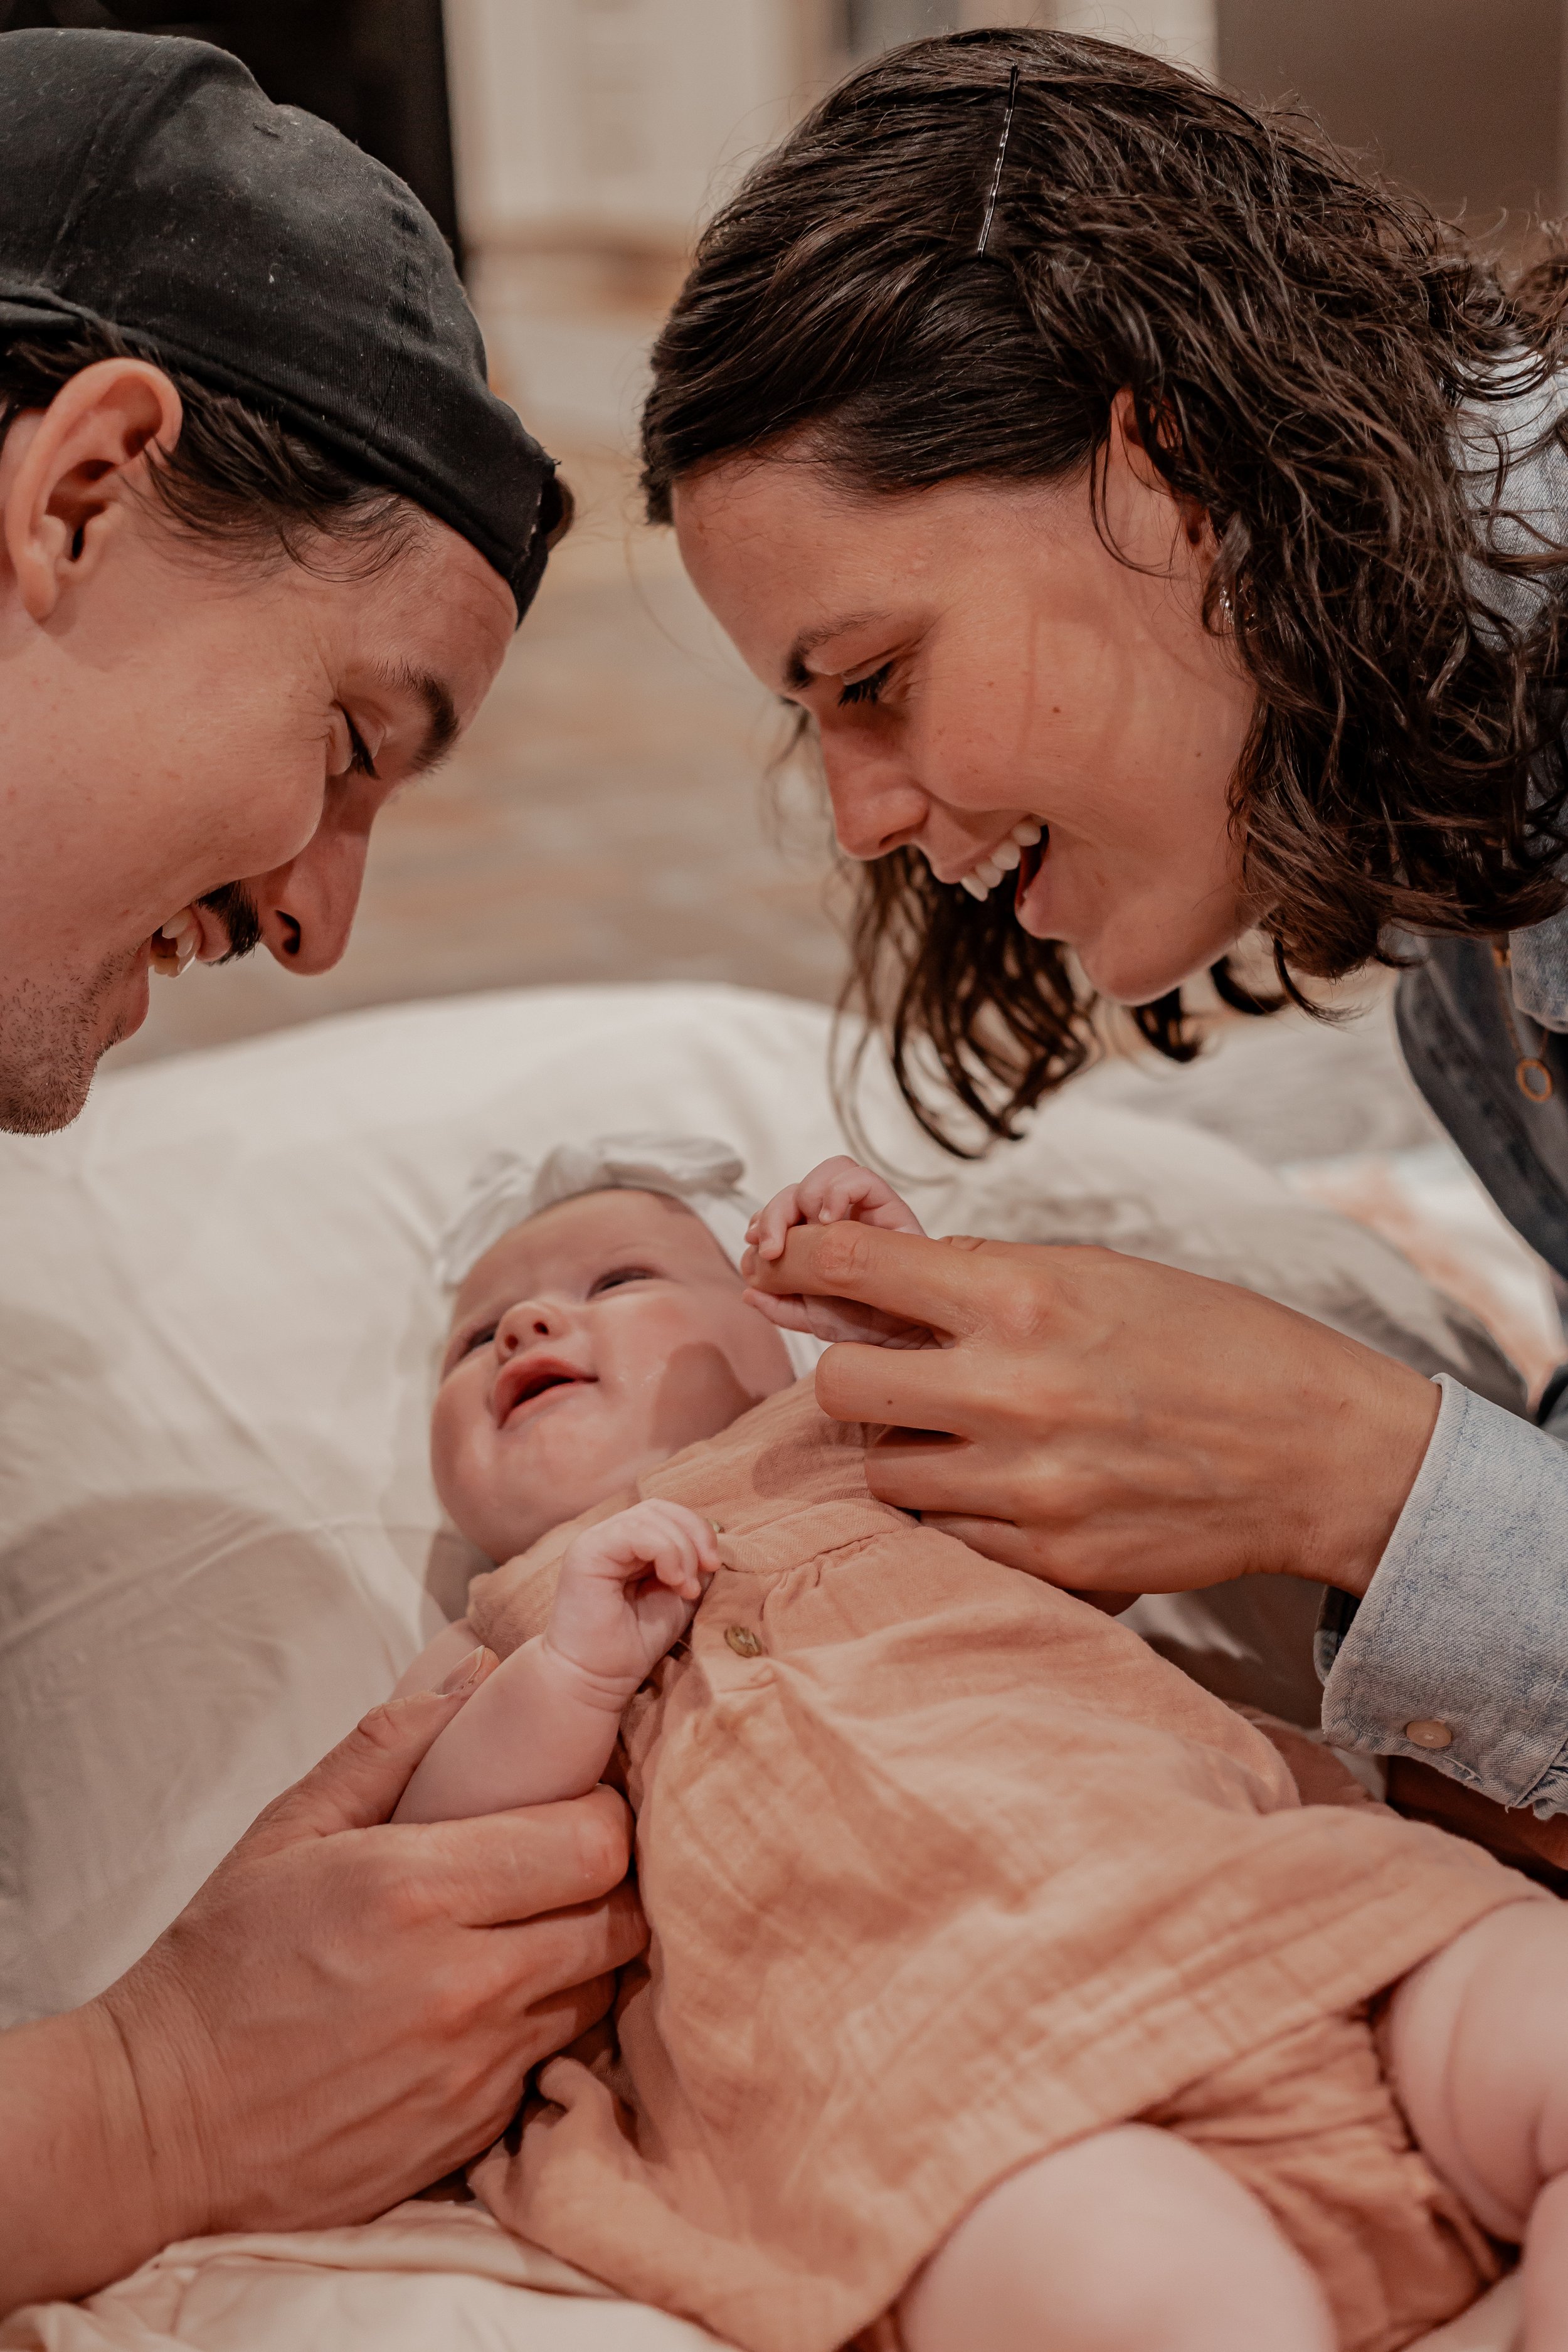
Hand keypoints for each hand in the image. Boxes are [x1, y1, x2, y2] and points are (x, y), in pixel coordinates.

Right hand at [0, 1679, 645, 2307]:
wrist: (160, 2120)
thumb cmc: (222, 1961)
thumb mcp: (289, 1829)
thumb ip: (392, 1744)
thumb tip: (480, 1673)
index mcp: (418, 1889)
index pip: (595, 1842)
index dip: (602, 1815)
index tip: (576, 1805)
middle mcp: (463, 1983)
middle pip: (620, 1921)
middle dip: (608, 1887)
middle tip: (563, 1870)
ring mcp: (473, 2069)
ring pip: (596, 1994)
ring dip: (577, 1960)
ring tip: (523, 1935)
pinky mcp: (470, 2134)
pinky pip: (549, 2063)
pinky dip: (535, 2029)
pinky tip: (481, 2010)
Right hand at [545, 1499, 719, 1702]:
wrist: (595, 1680)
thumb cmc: (633, 1644)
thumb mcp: (676, 1598)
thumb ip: (691, 1567)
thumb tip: (710, 1547)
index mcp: (627, 1545)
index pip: (665, 1514)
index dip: (696, 1530)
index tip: (713, 1566)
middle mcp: (608, 1537)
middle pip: (659, 1508)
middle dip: (694, 1533)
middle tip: (707, 1569)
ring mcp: (595, 1541)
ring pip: (649, 1516)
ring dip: (681, 1549)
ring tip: (685, 1587)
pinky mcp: (586, 1552)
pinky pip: (634, 1532)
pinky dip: (664, 1551)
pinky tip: (671, 1580)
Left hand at [742, 1154, 932, 1347]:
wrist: (915, 1341)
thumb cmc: (872, 1331)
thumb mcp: (815, 1320)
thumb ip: (781, 1305)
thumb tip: (748, 1288)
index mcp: (822, 1243)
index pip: (787, 1210)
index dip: (765, 1219)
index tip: (754, 1245)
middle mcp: (845, 1222)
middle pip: (802, 1188)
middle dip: (776, 1211)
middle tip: (769, 1247)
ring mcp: (870, 1214)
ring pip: (831, 1172)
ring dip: (807, 1195)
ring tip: (809, 1232)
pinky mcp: (894, 1212)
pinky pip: (863, 1180)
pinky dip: (839, 1190)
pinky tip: (830, 1219)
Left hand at [746, 1223, 1439, 1597]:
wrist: (1319, 1451)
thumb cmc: (1213, 1343)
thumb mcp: (1099, 1273)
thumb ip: (982, 1278)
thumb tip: (869, 1282)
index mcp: (1022, 1295)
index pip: (851, 1266)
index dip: (800, 1260)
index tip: (786, 1267)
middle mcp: (1010, 1391)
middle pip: (836, 1387)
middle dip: (856, 1376)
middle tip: (900, 1375)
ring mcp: (1025, 1485)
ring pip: (883, 1473)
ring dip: (907, 1450)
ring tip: (971, 1433)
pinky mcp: (1048, 1557)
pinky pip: (946, 1534)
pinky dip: (959, 1510)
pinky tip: (1015, 1484)